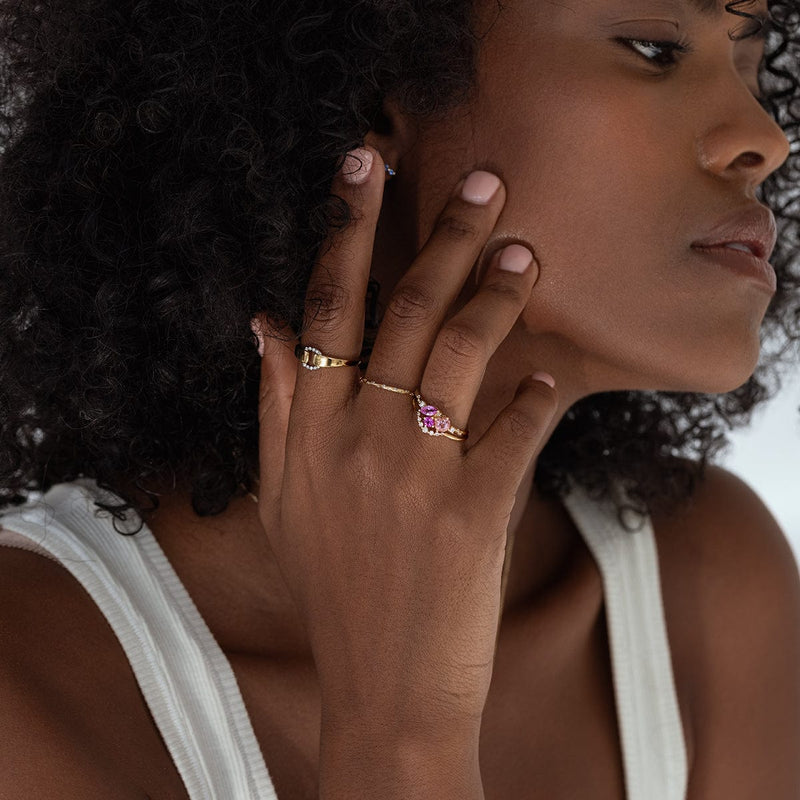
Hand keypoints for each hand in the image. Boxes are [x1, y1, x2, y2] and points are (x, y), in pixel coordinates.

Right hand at [253, 146, 556, 738]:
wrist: (385, 686)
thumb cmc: (333, 588)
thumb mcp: (282, 500)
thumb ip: (274, 407)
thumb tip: (262, 324)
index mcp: (308, 433)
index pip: (326, 307)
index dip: (346, 230)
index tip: (365, 166)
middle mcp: (357, 441)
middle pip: (404, 312)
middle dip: (443, 236)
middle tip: (482, 181)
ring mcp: (416, 475)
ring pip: (461, 355)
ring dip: (498, 297)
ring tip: (525, 254)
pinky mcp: (473, 513)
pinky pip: (513, 433)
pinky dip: (535, 399)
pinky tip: (547, 380)